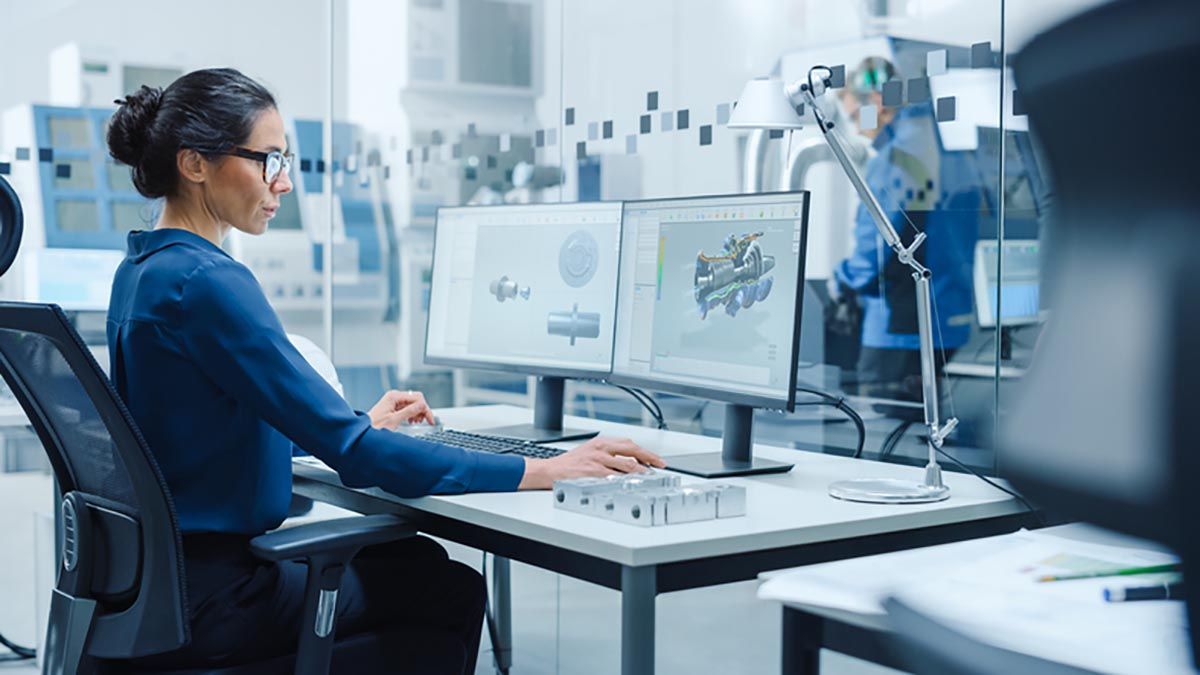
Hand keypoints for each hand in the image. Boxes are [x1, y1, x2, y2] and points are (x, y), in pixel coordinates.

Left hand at [368, 390, 435, 428]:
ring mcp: (394, 402)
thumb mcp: (394, 420)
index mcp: (394, 396)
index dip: (425, 408)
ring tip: (416, 422)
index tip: (429, 419)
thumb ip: (409, 412)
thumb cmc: (374, 426)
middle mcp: (394, 397)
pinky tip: (411, 421)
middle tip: (425, 421)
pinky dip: (412, 414)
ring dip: (417, 413)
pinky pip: (408, 408)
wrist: (364, 432)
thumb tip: (422, 406)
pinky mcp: (394, 407)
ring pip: (413, 404)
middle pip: (416, 399)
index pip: (417, 398)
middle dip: (422, 410)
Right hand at [517, 436, 666, 489]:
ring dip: (641, 472)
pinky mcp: (593, 473)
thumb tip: (629, 461)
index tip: (655, 459)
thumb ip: (608, 454)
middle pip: (632, 450)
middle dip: (649, 458)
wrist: (549, 471)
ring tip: (651, 478)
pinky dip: (626, 481)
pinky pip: (614, 477)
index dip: (645, 452)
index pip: (629, 444)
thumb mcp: (589, 451)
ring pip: (626, 465)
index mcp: (601, 443)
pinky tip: (633, 484)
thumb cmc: (569, 464)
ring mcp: (597, 461)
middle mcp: (600, 449)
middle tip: (660, 466)